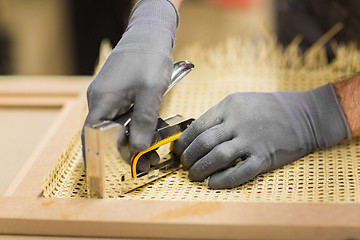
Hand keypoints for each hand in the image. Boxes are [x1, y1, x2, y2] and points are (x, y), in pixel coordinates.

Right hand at [82, 0, 178, 161]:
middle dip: (126, 150)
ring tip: (152, 153)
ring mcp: (108, 95)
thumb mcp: (151, 90)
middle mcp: (100, 99)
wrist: (149, 34)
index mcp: (102, 100)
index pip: (92, 135)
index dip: (100, 156)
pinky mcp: (118, 93)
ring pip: (116, 125)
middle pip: (106, 134)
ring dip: (133, 139)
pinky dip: (135, 126)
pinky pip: (122, 115)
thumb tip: (139, 148)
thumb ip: (144, 120)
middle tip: (147, 163)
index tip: (114, 172)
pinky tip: (149, 133)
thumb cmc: (149, 58)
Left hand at [174, 83, 350, 188]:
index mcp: (229, 106)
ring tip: (194, 176)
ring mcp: (252, 140)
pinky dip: (223, 180)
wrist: (305, 115)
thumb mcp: (240, 102)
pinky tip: (213, 183)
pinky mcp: (265, 157)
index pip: (197, 126)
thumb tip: (194, 135)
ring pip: (217, 157)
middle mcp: (238, 122)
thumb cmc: (268, 108)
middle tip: (184, 166)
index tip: (178, 151)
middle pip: (204, 143)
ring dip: (201, 169)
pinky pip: (239, 172)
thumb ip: (219, 116)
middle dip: (189, 158)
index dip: (183, 143)